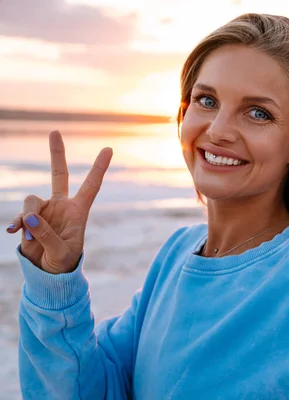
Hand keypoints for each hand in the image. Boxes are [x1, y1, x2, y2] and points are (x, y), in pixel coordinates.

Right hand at [6, 131, 112, 273]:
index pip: (91, 185)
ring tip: (31, 237)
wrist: (48, 275)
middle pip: (59, 174)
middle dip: (56, 153)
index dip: (99, 167)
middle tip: (55, 131)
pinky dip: (16, 224)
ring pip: (31, 200)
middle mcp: (62, 206)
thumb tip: (29, 218)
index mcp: (79, 211)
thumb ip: (45, 235)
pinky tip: (14, 233)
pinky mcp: (28, 219)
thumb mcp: (60, 252)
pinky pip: (19, 215)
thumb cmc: (63, 264)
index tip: (108, 148)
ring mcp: (44, 211)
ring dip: (28, 217)